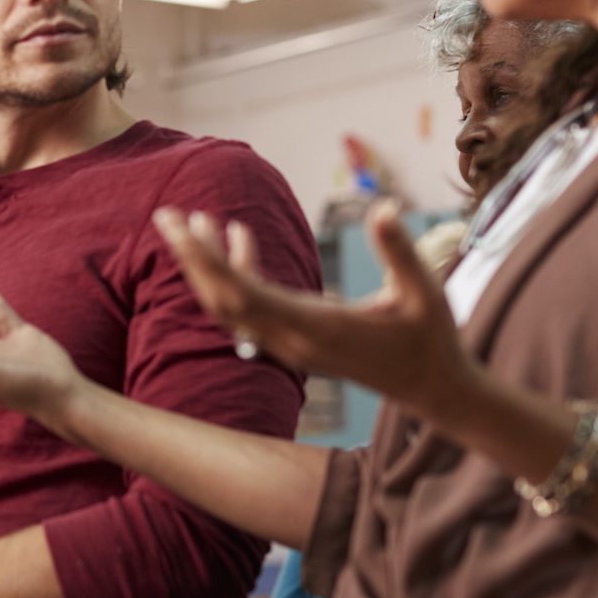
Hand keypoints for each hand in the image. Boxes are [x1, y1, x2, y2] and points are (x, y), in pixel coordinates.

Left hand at [155, 200, 475, 418]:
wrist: (432, 389)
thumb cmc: (430, 339)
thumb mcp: (423, 291)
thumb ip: (400, 251)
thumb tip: (385, 207)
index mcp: (316, 327)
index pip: (243, 294)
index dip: (207, 261)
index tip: (180, 227)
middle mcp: (292, 340)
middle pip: (222, 300)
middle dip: (191, 259)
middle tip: (164, 215)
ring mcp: (289, 345)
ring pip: (230, 307)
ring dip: (208, 266)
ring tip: (192, 219)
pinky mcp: (293, 342)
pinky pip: (250, 309)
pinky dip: (237, 273)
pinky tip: (239, 236)